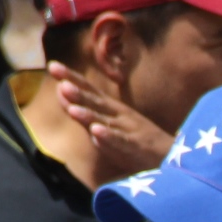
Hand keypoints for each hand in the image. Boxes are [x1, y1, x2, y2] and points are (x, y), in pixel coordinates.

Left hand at [46, 63, 174, 171]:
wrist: (168, 155)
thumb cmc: (134, 139)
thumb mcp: (105, 123)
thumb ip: (83, 111)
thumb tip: (60, 92)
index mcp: (110, 108)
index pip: (88, 89)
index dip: (71, 77)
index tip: (52, 65)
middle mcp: (117, 114)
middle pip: (94, 100)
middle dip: (77, 91)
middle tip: (60, 80)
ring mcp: (126, 129)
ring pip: (104, 120)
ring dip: (89, 113)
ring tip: (73, 107)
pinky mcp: (134, 146)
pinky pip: (120, 140)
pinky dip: (108, 136)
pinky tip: (97, 131)